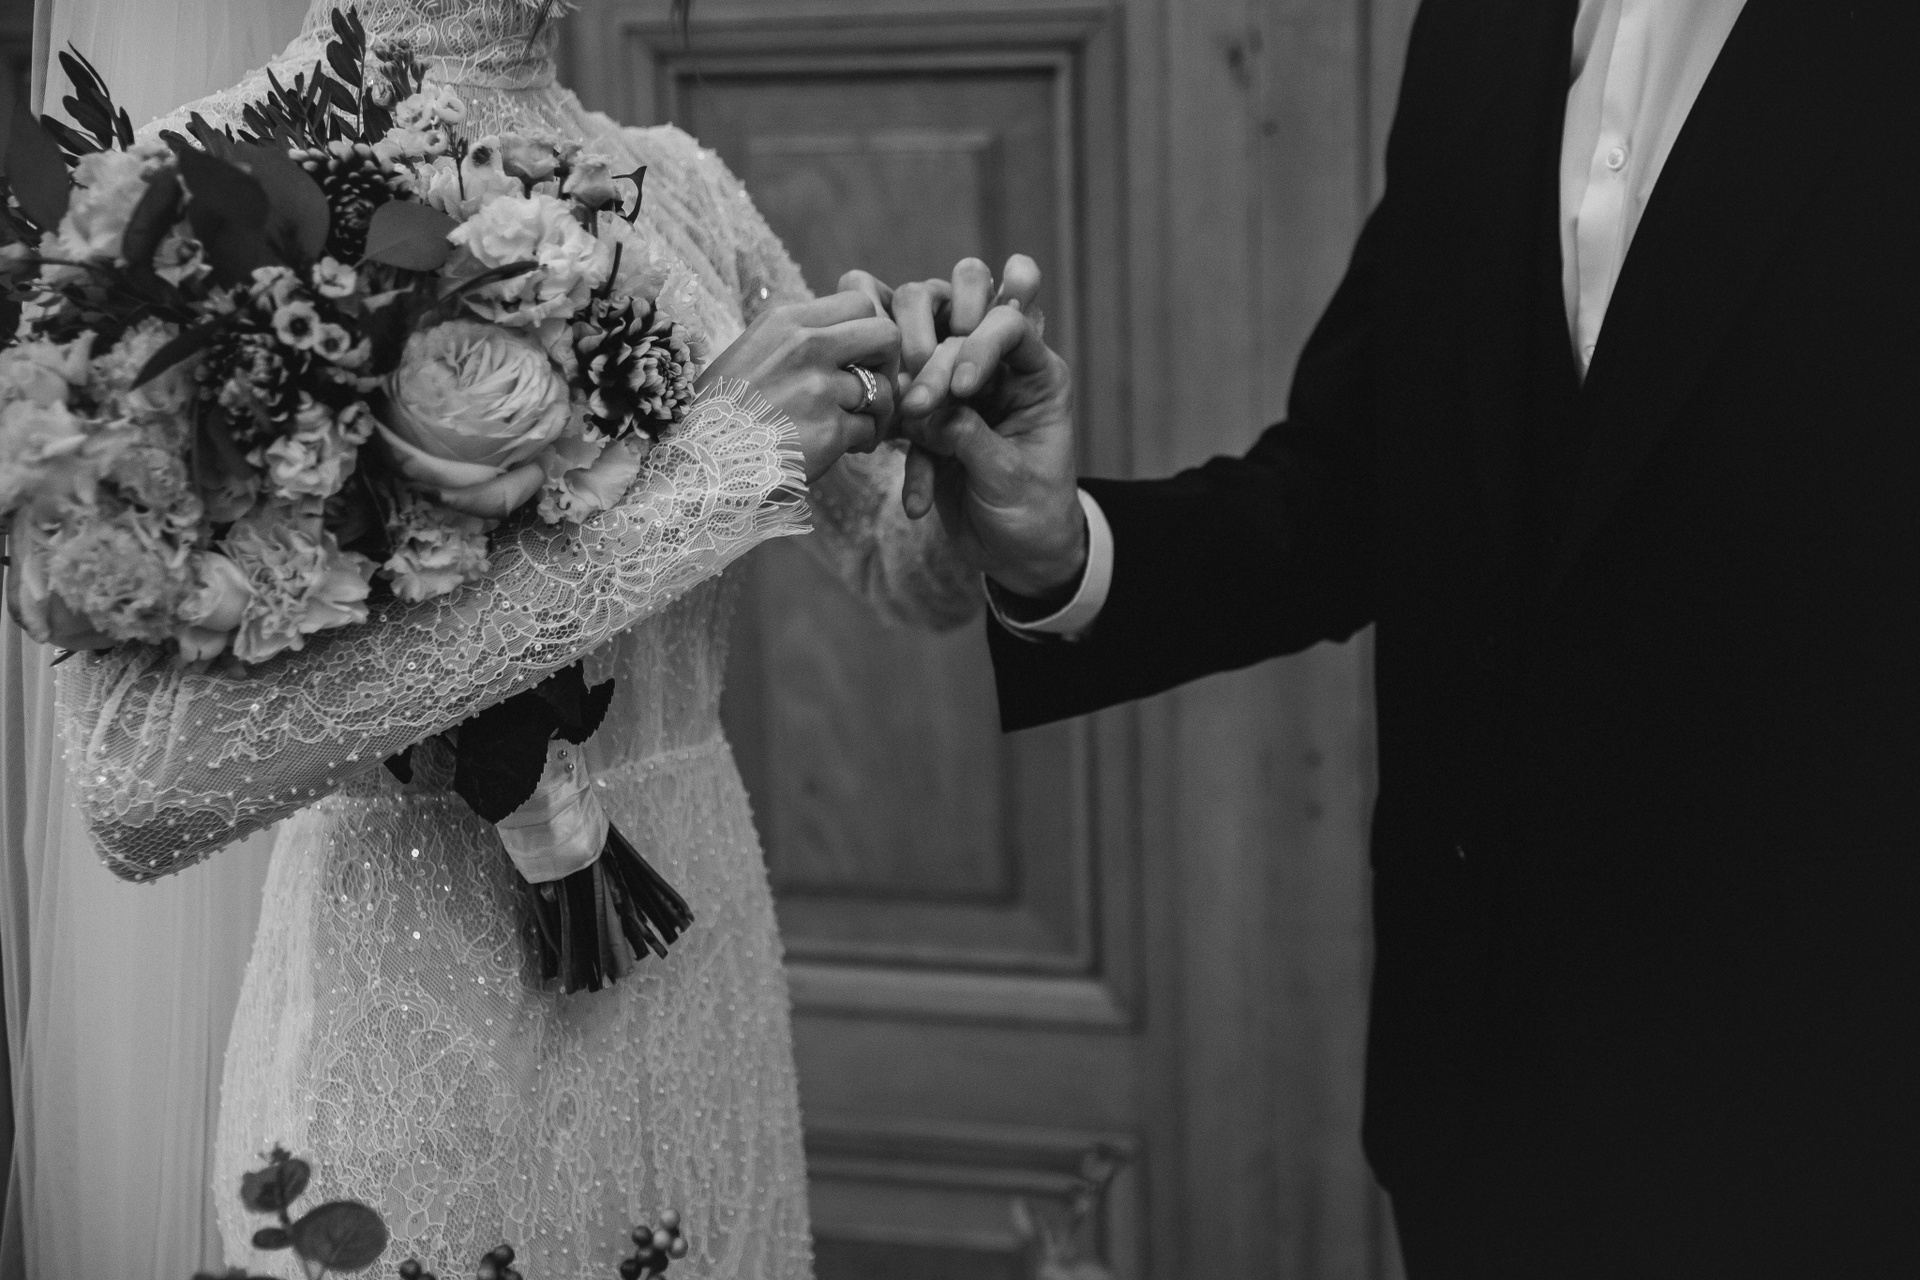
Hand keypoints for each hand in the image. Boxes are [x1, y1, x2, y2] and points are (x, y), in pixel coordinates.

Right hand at [698, 291, 899, 480]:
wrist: (697, 463)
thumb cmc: (721, 413)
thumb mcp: (751, 353)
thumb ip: (796, 339)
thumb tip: (840, 333)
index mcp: (786, 321)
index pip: (859, 302)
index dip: (870, 330)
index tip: (860, 355)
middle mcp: (806, 345)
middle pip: (886, 335)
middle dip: (889, 364)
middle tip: (874, 389)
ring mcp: (819, 387)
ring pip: (884, 390)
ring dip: (878, 412)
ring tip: (855, 427)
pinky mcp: (829, 430)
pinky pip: (871, 429)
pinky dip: (864, 441)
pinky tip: (844, 448)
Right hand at [901, 303, 1085, 600]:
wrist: (1019, 557)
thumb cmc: (1034, 513)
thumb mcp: (1008, 476)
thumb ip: (969, 435)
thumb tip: (925, 410)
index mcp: (1037, 375)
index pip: (1008, 326)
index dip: (980, 344)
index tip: (961, 387)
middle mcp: (1000, 377)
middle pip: (956, 343)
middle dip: (934, 374)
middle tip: (917, 409)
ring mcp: (964, 401)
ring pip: (924, 376)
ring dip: (913, 407)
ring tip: (911, 440)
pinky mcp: (934, 428)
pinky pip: (908, 424)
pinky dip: (909, 461)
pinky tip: (917, 504)